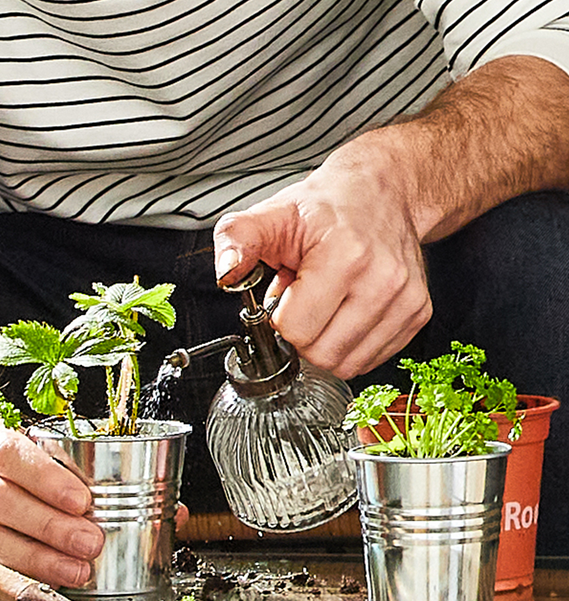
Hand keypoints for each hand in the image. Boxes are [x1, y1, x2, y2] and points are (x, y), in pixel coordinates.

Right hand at [0, 426, 104, 587]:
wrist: (0, 504)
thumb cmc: (36, 481)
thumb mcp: (54, 464)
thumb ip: (72, 474)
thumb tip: (110, 500)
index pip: (8, 452)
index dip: (44, 477)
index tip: (80, 500)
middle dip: (49, 524)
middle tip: (89, 541)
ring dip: (39, 557)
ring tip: (77, 569)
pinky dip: (22, 577)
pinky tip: (53, 581)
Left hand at [212, 149, 432, 379]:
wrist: (381, 192)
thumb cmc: (323, 209)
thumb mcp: (270, 215)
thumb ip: (237, 239)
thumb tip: (225, 271)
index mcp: (344, 255)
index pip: (296, 331)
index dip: (280, 320)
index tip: (285, 295)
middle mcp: (383, 279)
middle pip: (322, 354)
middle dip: (301, 337)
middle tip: (303, 302)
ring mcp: (406, 299)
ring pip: (347, 364)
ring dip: (326, 344)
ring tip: (326, 305)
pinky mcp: (418, 313)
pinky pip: (369, 360)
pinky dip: (350, 347)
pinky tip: (346, 314)